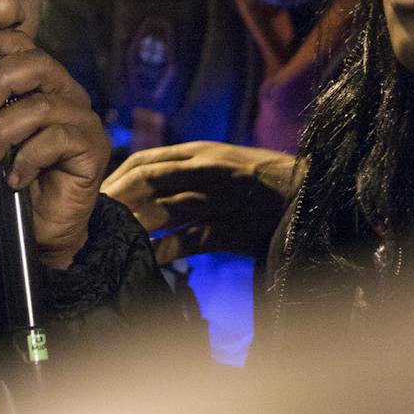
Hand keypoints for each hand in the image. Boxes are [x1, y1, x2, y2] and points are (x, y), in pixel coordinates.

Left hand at [0, 31, 109, 270]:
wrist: (36, 228)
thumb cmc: (7, 178)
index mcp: (39, 82)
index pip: (21, 44)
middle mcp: (66, 93)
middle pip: (38, 63)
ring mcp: (83, 119)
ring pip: (43, 106)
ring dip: (4, 131)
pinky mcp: (94, 146)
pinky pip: (58, 139)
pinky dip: (28, 158)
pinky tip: (14, 178)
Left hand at [101, 142, 297, 262]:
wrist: (320, 199)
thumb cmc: (271, 194)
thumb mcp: (226, 180)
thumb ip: (192, 187)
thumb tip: (150, 209)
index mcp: (203, 154)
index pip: (146, 160)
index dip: (116, 178)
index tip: (96, 197)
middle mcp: (209, 168)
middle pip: (148, 179)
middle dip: (117, 198)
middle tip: (93, 220)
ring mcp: (224, 196)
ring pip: (167, 205)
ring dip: (136, 223)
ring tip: (112, 238)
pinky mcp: (237, 227)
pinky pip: (193, 238)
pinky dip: (168, 249)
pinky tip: (150, 260)